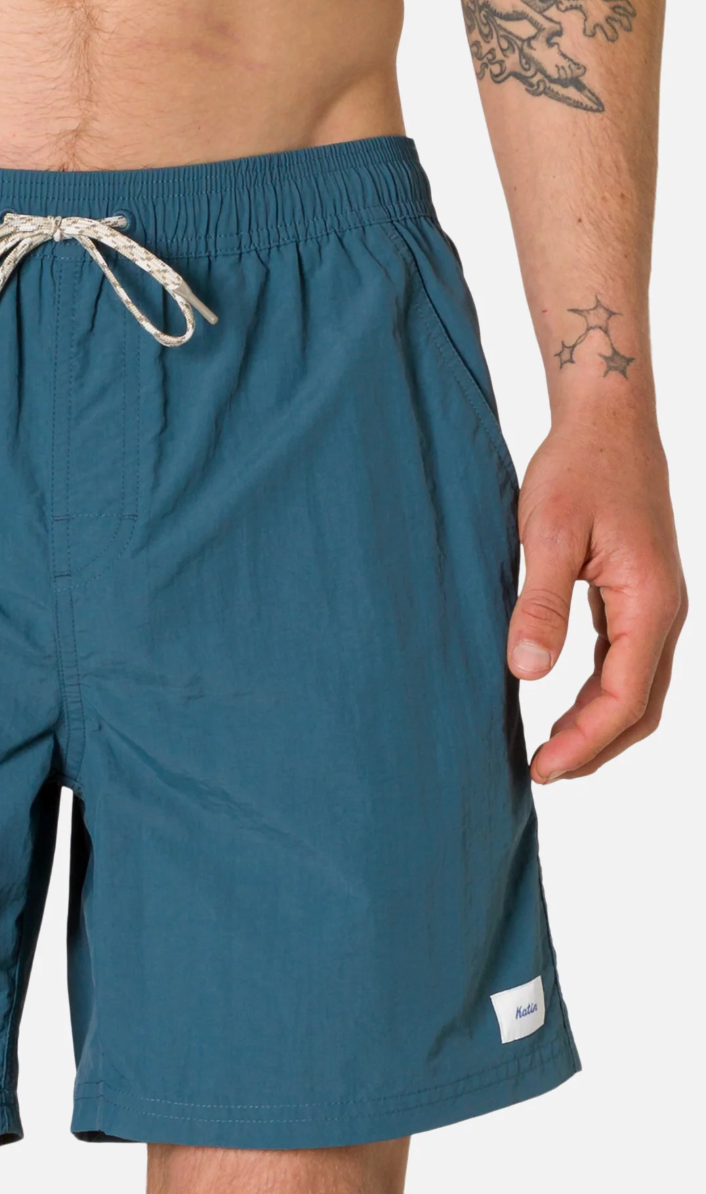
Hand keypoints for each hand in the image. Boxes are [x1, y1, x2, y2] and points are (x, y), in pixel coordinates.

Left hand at [507, 410, 685, 781]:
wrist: (606, 421)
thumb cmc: (577, 467)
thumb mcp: (548, 533)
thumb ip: (540, 605)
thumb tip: (528, 673)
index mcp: (649, 601)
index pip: (624, 698)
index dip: (584, 743)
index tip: (542, 768)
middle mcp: (664, 611)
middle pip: (640, 707)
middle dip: (595, 748)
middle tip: (542, 772)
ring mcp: (656, 606)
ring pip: (638, 690)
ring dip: (598, 727)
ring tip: (550, 751)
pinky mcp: (639, 598)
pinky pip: (628, 663)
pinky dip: (600, 696)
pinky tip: (563, 706)